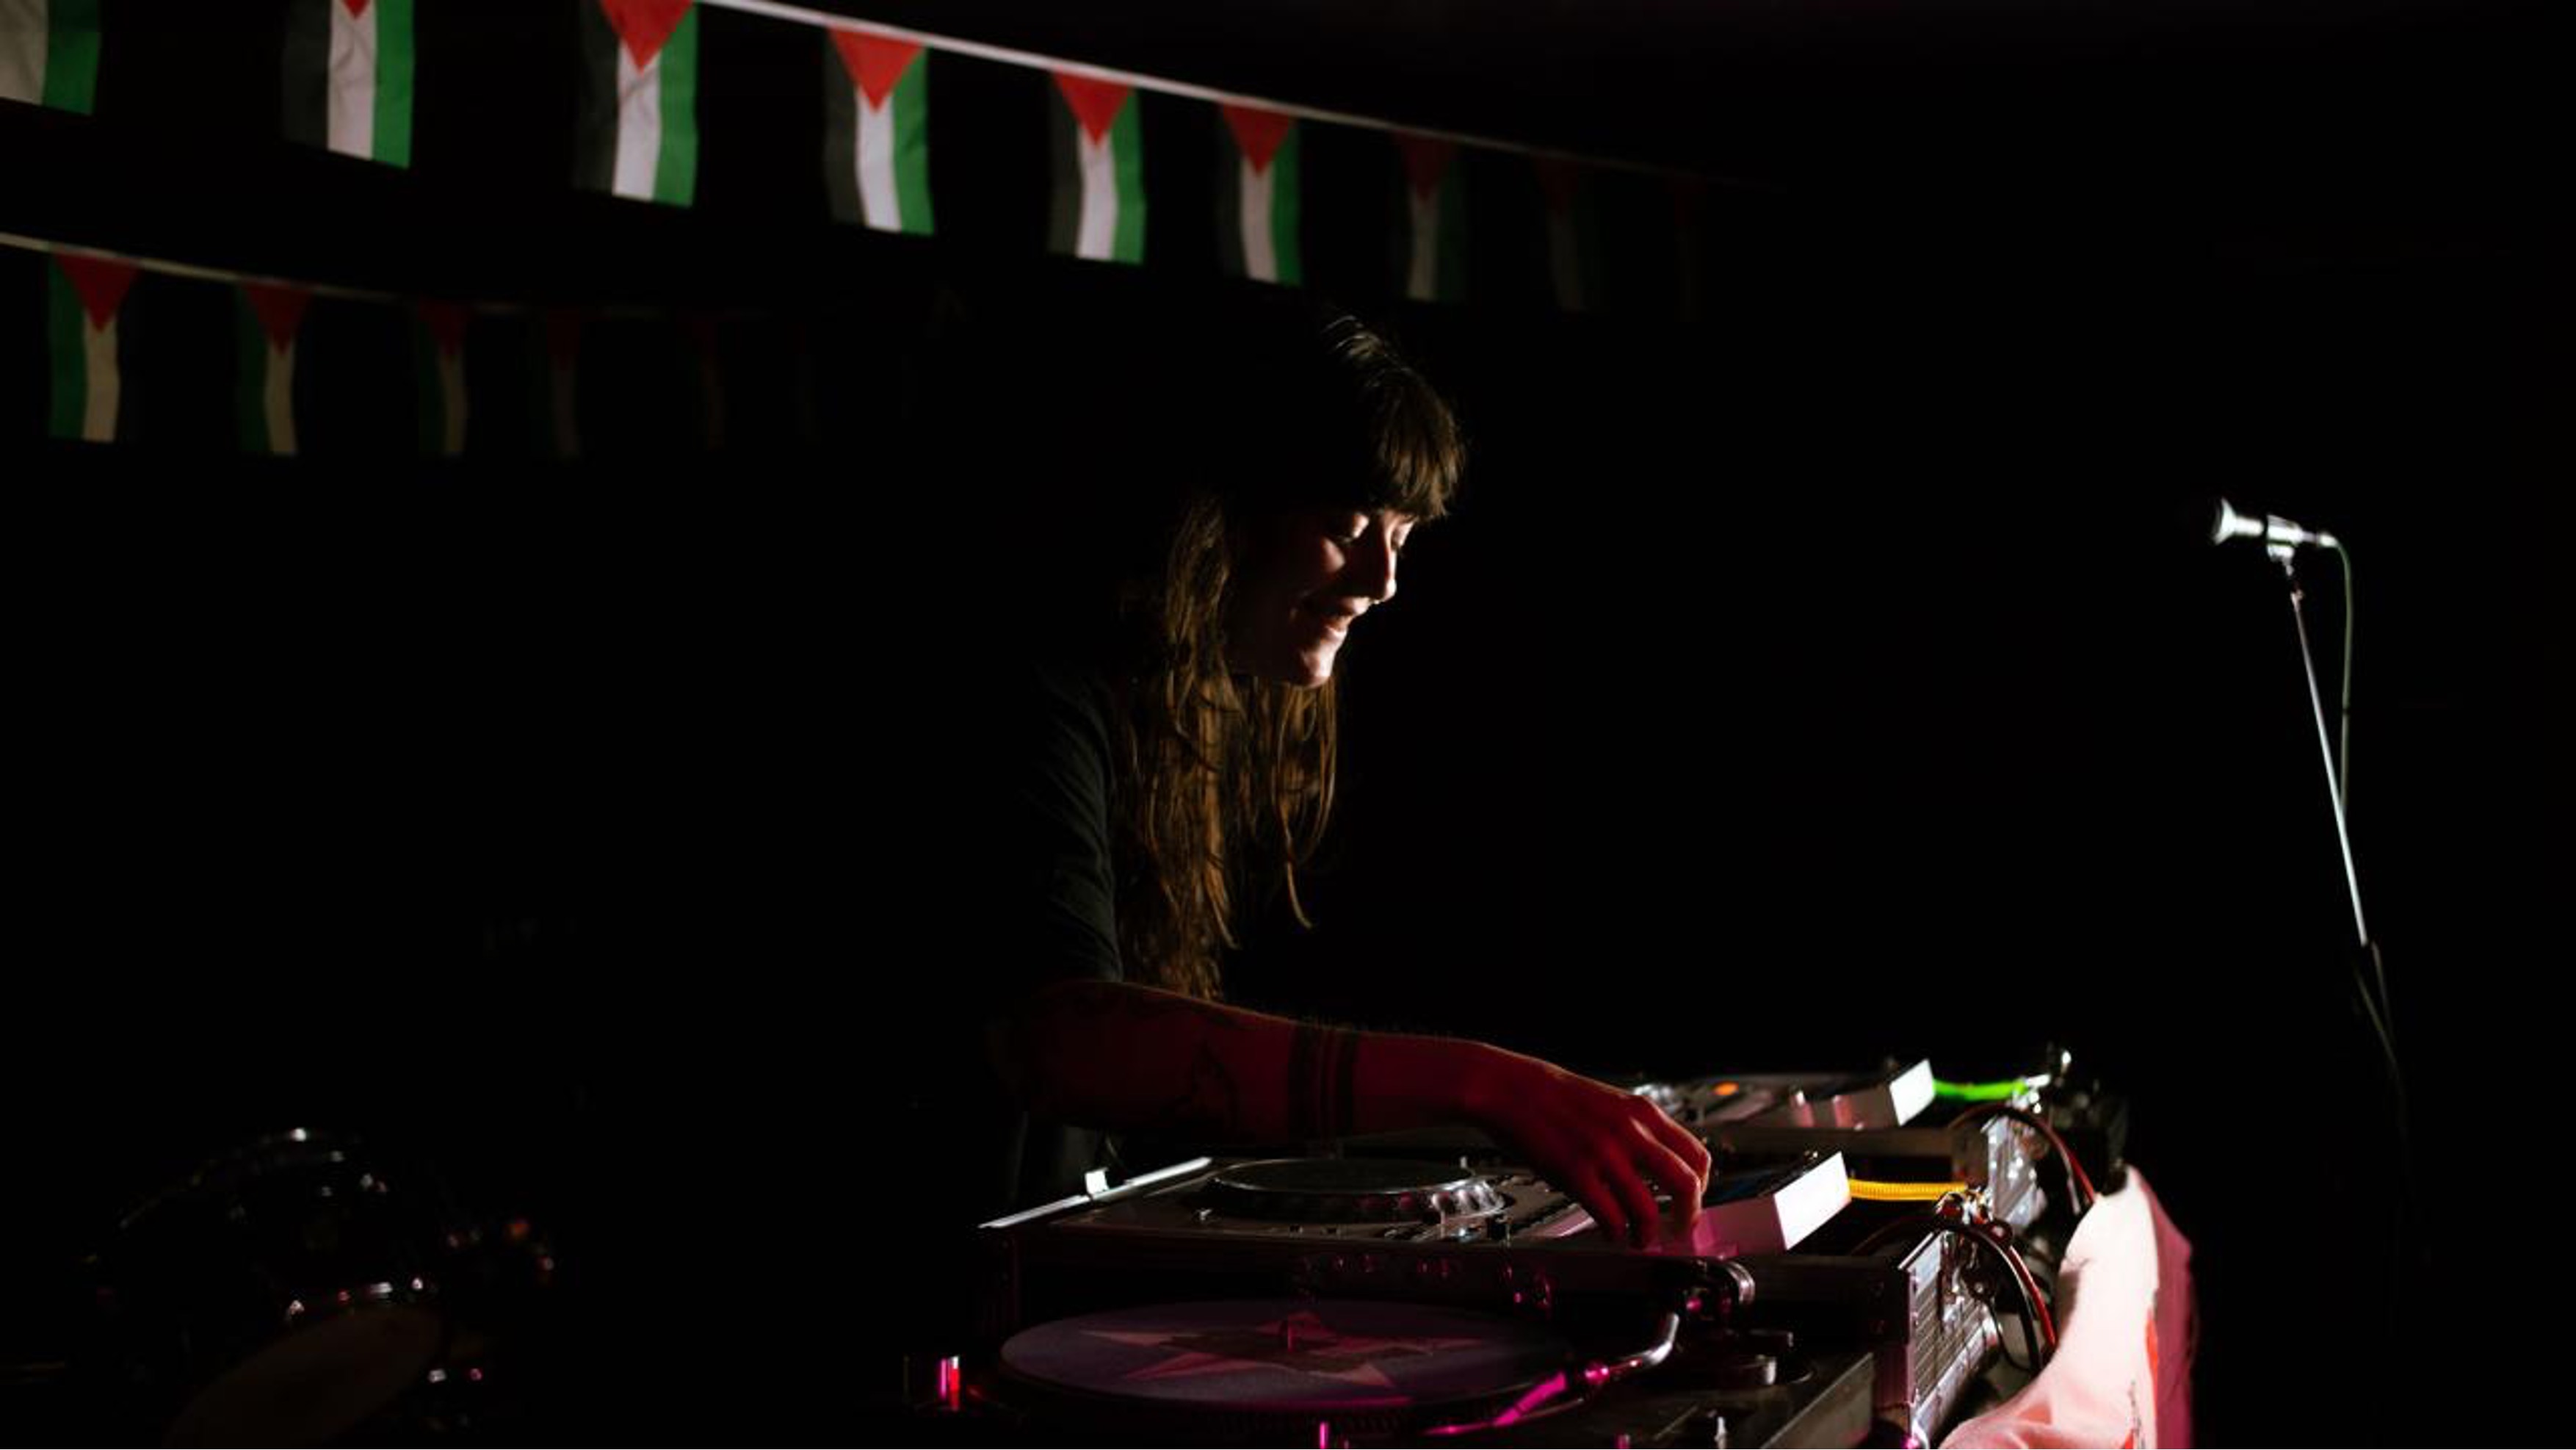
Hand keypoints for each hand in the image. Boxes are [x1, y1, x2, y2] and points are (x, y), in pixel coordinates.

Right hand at [1459, 1044, 1711, 1248]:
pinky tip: (1612, 1232)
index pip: (1696, 1155)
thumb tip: (1658, 1164)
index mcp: (1642, 1112)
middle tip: (1680, 1228)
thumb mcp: (1609, 1103)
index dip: (1701, 1186)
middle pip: (1685, 1184)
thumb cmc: (1551, 1095)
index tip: (1693, 1200)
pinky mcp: (1576, 1174)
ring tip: (1640, 1239)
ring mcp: (1604, 1154)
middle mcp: (1630, 1132)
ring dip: (1648, 1234)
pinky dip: (1616, 1233)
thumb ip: (1636, 1130)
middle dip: (1688, 1216)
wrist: (1507, 1087)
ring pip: (1648, 1210)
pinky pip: (1610, 1217)